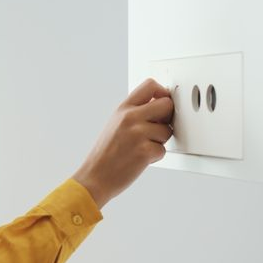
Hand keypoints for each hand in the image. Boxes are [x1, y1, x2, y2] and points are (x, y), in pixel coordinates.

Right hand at [72, 78, 173, 207]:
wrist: (95, 176)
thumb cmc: (106, 154)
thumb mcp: (115, 124)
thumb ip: (135, 113)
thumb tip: (161, 106)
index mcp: (123, 109)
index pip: (151, 85)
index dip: (163, 93)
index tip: (162, 103)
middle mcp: (130, 117)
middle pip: (167, 104)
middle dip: (167, 118)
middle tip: (157, 128)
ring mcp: (138, 133)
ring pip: (167, 131)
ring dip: (159, 141)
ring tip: (141, 148)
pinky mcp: (144, 151)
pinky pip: (163, 150)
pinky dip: (155, 156)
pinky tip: (139, 159)